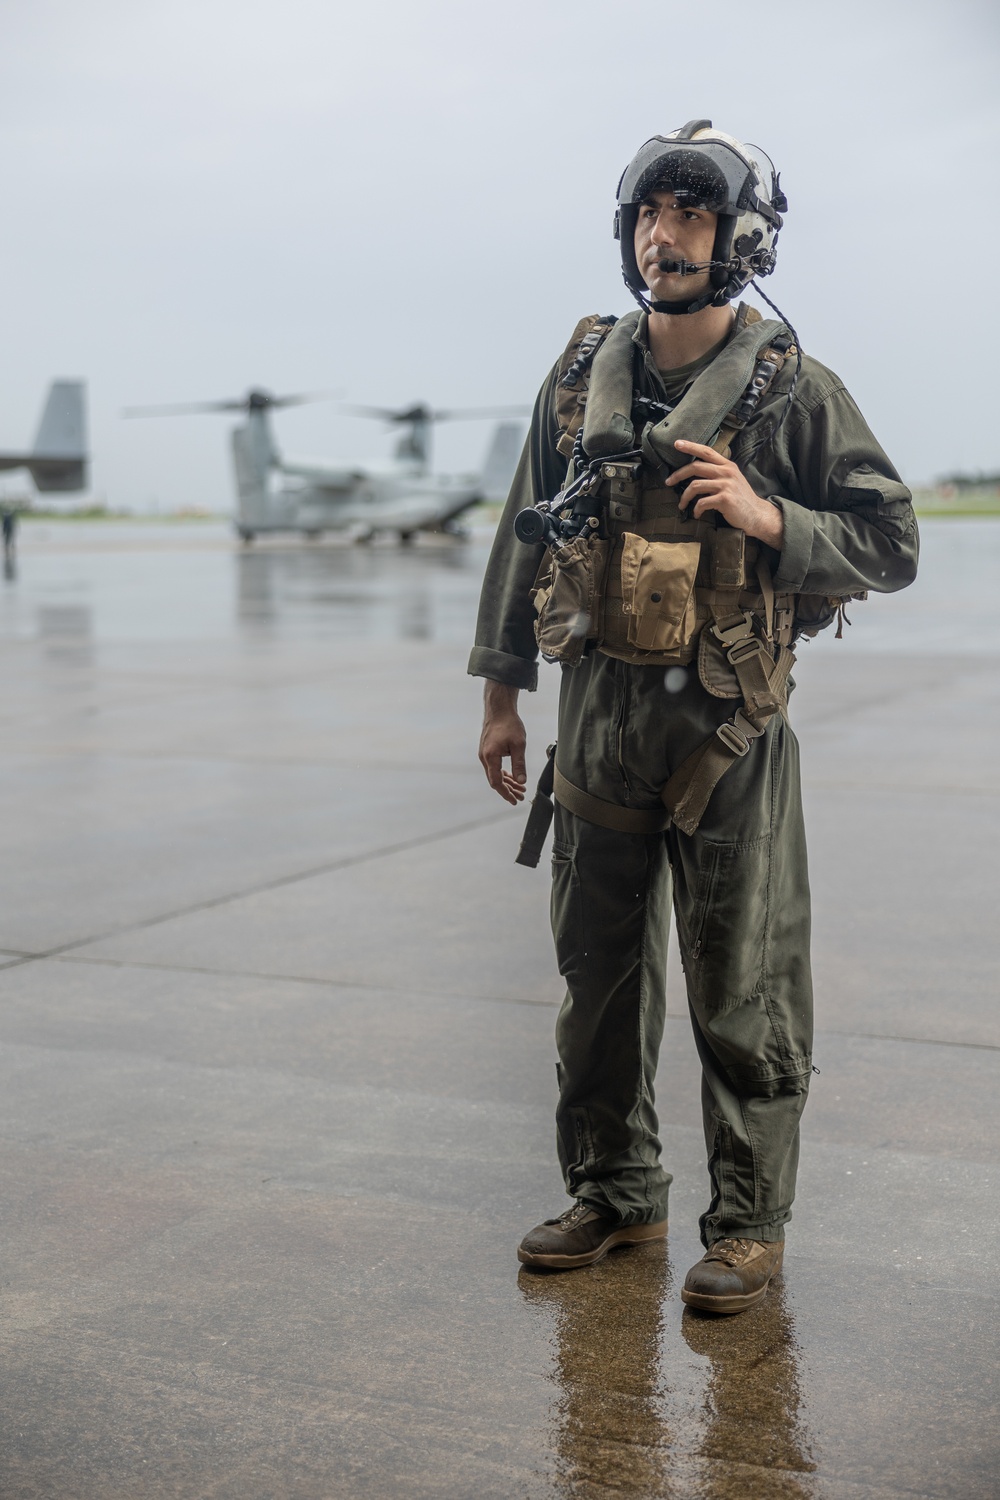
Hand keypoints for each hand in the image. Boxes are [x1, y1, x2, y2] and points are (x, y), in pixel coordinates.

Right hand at [479, 681, 526, 804]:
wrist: (499, 709)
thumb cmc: (509, 724)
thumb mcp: (518, 745)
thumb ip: (519, 764)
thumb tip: (522, 781)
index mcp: (490, 757)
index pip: (496, 782)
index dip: (505, 793)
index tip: (514, 800)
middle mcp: (484, 757)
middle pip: (495, 780)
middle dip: (508, 790)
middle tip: (520, 796)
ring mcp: (485, 754)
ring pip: (495, 774)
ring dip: (507, 782)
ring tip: (520, 788)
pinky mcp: (488, 750)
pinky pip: (494, 767)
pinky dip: (503, 774)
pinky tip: (512, 777)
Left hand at [667, 440, 783, 546]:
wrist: (756, 515)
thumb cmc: (741, 499)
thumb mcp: (732, 480)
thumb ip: (718, 473)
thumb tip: (695, 471)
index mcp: (727, 465)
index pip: (706, 451)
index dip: (691, 446)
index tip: (677, 444)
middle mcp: (727, 472)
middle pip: (695, 467)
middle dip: (678, 474)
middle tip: (668, 482)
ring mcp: (726, 485)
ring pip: (695, 486)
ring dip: (684, 497)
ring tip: (682, 505)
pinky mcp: (725, 499)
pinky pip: (702, 502)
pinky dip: (696, 510)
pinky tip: (697, 514)